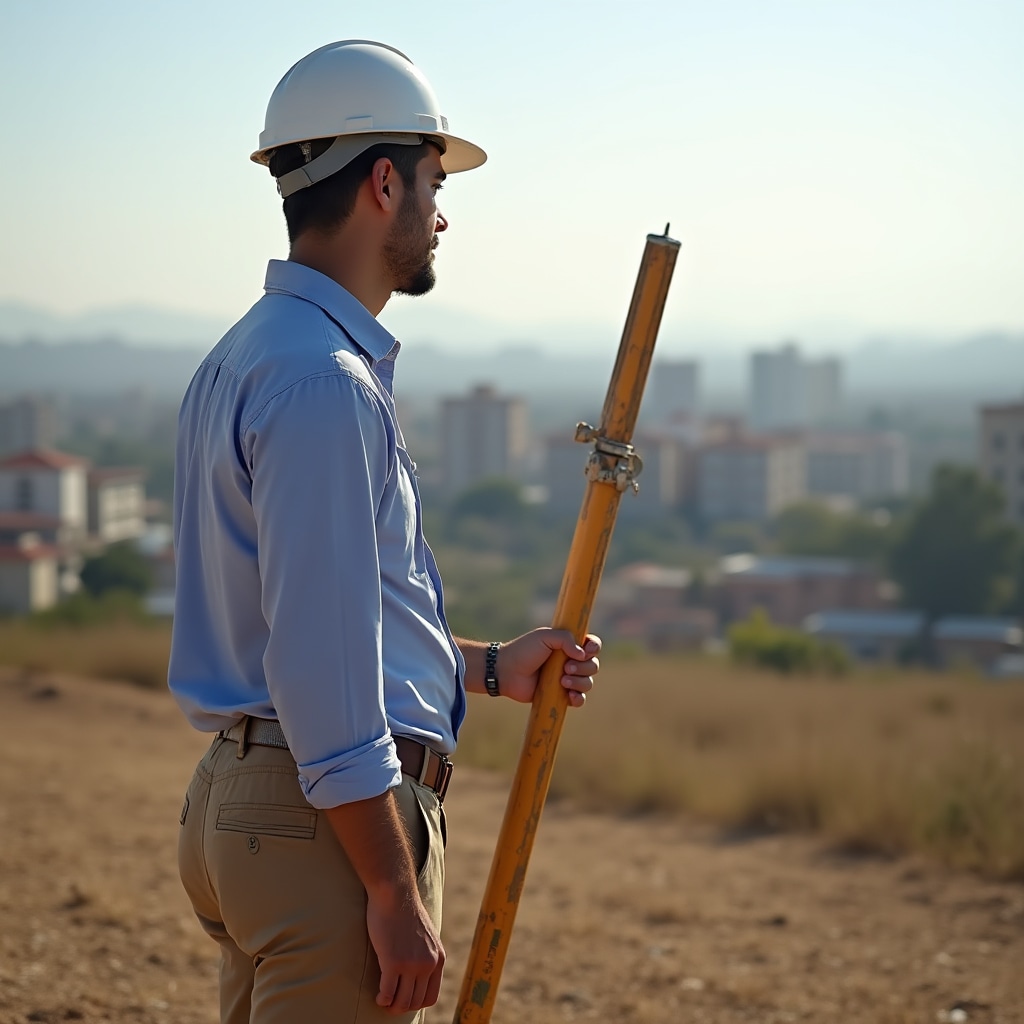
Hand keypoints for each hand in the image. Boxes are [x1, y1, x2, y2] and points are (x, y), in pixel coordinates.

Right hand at [366, 888, 444, 1014]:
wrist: (395, 893)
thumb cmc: (405, 910)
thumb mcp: (426, 934)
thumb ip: (426, 953)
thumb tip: (419, 970)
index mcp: (438, 958)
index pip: (431, 996)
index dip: (416, 1003)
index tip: (404, 999)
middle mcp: (428, 964)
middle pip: (416, 1002)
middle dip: (402, 1006)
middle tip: (390, 1002)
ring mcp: (411, 964)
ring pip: (402, 1002)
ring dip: (391, 1006)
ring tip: (383, 1000)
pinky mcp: (393, 962)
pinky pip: (388, 993)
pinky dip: (382, 999)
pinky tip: (378, 996)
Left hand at [496, 629, 600, 706]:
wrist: (506, 671)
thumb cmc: (523, 650)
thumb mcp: (544, 636)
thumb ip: (565, 638)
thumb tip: (582, 654)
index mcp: (568, 645)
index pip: (592, 645)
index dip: (594, 647)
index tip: (587, 650)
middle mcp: (570, 661)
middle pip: (593, 665)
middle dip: (584, 667)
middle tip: (565, 667)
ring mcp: (566, 679)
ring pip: (588, 683)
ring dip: (579, 682)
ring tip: (562, 680)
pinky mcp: (560, 695)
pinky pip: (579, 699)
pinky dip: (578, 698)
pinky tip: (569, 695)